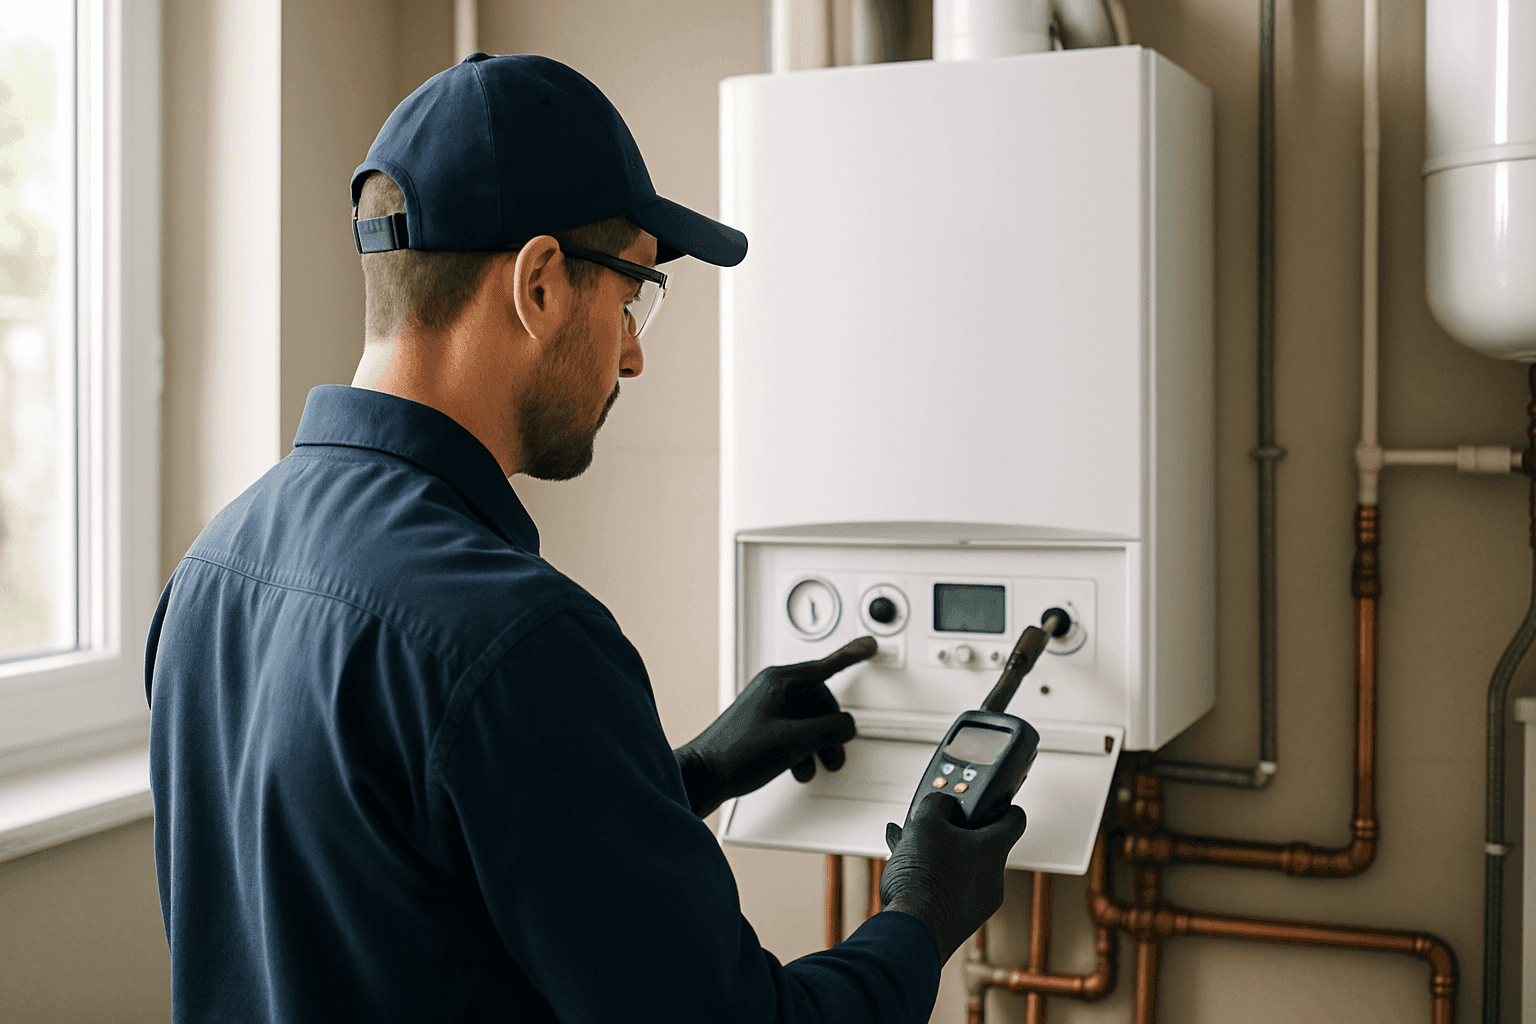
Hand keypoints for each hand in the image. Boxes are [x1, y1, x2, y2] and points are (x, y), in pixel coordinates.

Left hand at [674, 636, 875, 816]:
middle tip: (836, 750)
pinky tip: (800, 767)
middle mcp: (772, 690)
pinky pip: (794, 732)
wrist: (703, 776)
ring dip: (818, 743)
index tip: (869, 646)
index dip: (851, 656)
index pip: (825, 666)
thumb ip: (830, 728)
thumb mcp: (795, 740)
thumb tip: (847, 725)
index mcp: (779, 682)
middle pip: (819, 701)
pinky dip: (802, 750)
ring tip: (818, 764)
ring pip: (808, 720)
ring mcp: (765, 708)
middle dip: (832, 728)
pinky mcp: (760, 728)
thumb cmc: (736, 753)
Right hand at [879, 791, 1027, 962]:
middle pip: (979, 844)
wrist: (912, 931)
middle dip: (953, 831)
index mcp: (993, 850)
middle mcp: (992, 878)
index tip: (992, 801)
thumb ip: (937, 804)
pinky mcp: (958, 920)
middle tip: (932, 823)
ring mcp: (977, 903)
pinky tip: (904, 867)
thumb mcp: (925, 822)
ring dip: (936, 852)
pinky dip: (930, 875)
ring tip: (906, 843)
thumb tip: (941, 805)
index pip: (1014, 819)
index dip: (1003, 805)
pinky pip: (948, 888)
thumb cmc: (924, 877)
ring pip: (959, 866)